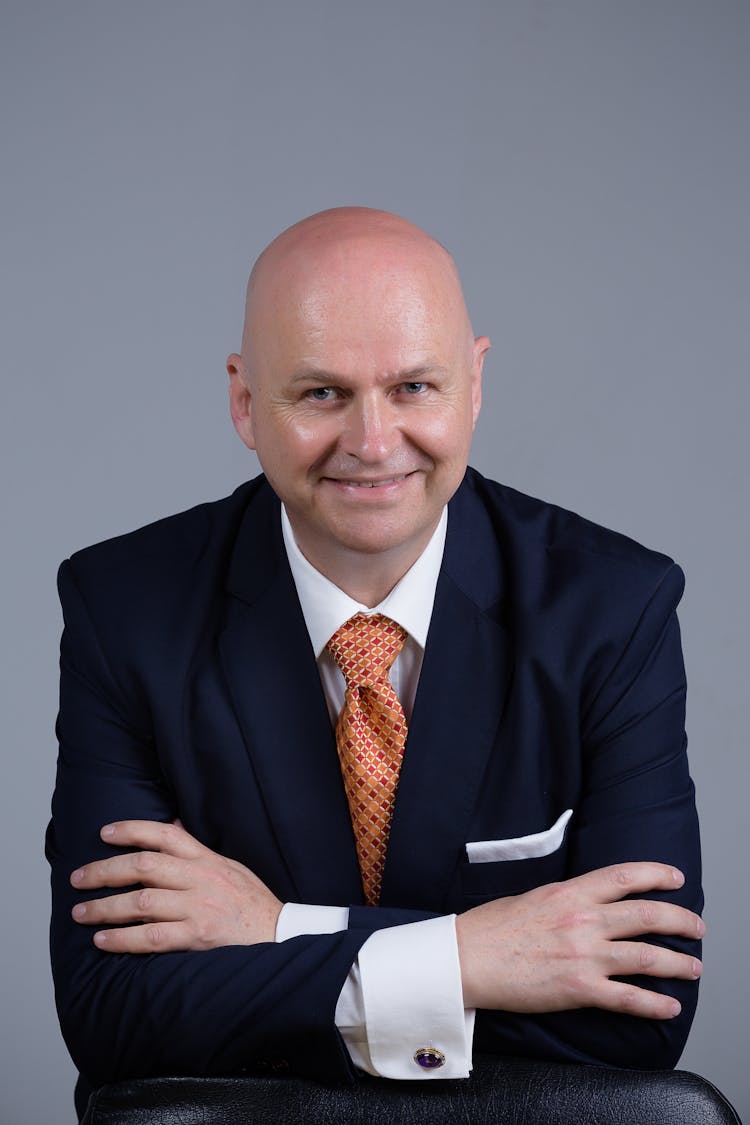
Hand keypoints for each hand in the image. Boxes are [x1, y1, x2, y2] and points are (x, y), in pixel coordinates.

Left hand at [70, 819, 282, 952]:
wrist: (282, 938)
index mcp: (208, 859)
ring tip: (80, 914)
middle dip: (105, 870)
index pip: (166, 834)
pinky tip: (103, 940)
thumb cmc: (253, 904)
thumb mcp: (230, 867)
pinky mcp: (198, 937)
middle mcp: (201, 878)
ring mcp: (199, 907)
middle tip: (78, 878)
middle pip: (144, 866)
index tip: (105, 832)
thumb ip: (198, 850)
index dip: (132, 829)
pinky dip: (123, 938)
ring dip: (105, 907)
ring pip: (142, 901)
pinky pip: (152, 937)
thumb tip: (171, 826)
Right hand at [456, 862, 703, 1018]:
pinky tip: (670, 1007)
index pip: (624, 876)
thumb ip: (564, 900)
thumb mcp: (532, 898)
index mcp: (569, 893)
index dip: (656, 875)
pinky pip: (628, 998)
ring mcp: (583, 955)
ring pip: (648, 956)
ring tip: (694, 968)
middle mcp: (583, 920)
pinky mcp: (578, 989)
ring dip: (678, 963)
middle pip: (647, 915)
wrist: (465, 959)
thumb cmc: (489, 929)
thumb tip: (584, 904)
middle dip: (681, 920)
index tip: (675, 878)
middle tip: (697, 927)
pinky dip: (655, 1004)